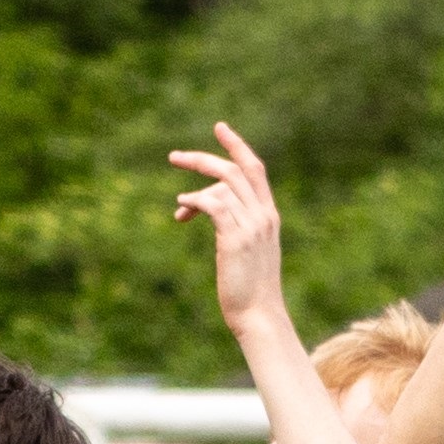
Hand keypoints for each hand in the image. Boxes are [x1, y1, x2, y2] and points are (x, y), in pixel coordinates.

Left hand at [170, 127, 296, 342]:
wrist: (259, 315)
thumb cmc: (249, 289)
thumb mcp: (245, 251)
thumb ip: (234, 227)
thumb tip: (209, 211)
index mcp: (269, 216)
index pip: (255, 170)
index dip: (237, 146)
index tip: (220, 128)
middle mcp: (263, 216)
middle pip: (235, 170)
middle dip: (204, 158)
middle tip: (174, 157)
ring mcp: (252, 227)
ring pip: (223, 185)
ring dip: (194, 184)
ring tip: (177, 200)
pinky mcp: (235, 239)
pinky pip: (214, 206)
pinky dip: (195, 202)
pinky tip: (182, 209)